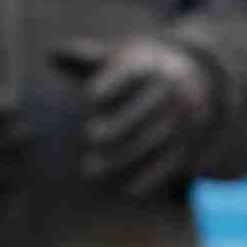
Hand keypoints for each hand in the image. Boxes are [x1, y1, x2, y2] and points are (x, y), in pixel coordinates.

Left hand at [53, 36, 213, 199]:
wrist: (194, 82)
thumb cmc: (136, 74)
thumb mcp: (116, 60)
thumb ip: (84, 58)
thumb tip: (52, 54)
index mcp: (148, 68)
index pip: (131, 74)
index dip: (113, 84)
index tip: (91, 97)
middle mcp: (171, 92)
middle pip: (146, 108)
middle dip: (120, 125)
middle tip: (91, 139)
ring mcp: (184, 117)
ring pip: (158, 138)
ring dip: (127, 157)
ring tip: (91, 173)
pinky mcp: (190, 141)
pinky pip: (174, 161)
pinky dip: (152, 178)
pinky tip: (128, 191)